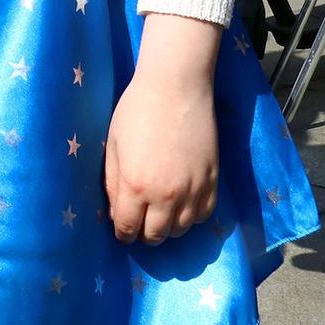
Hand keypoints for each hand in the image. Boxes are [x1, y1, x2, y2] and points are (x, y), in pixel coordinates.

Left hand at [105, 54, 217, 242]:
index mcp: (136, 186)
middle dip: (144, 234)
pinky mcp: (212, 181)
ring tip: (160, 214)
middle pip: (156, 235)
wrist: (176, 88)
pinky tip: (183, 205)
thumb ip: (112, 182)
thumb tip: (115, 212)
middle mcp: (166, 196)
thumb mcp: (113, 146)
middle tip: (140, 222)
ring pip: (181, 230)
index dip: (122, 234)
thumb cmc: (136, 111)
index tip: (122, 230)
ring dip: (168, 227)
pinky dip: (192, 217)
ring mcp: (193, 190)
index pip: (128, 229)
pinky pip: (204, 215)